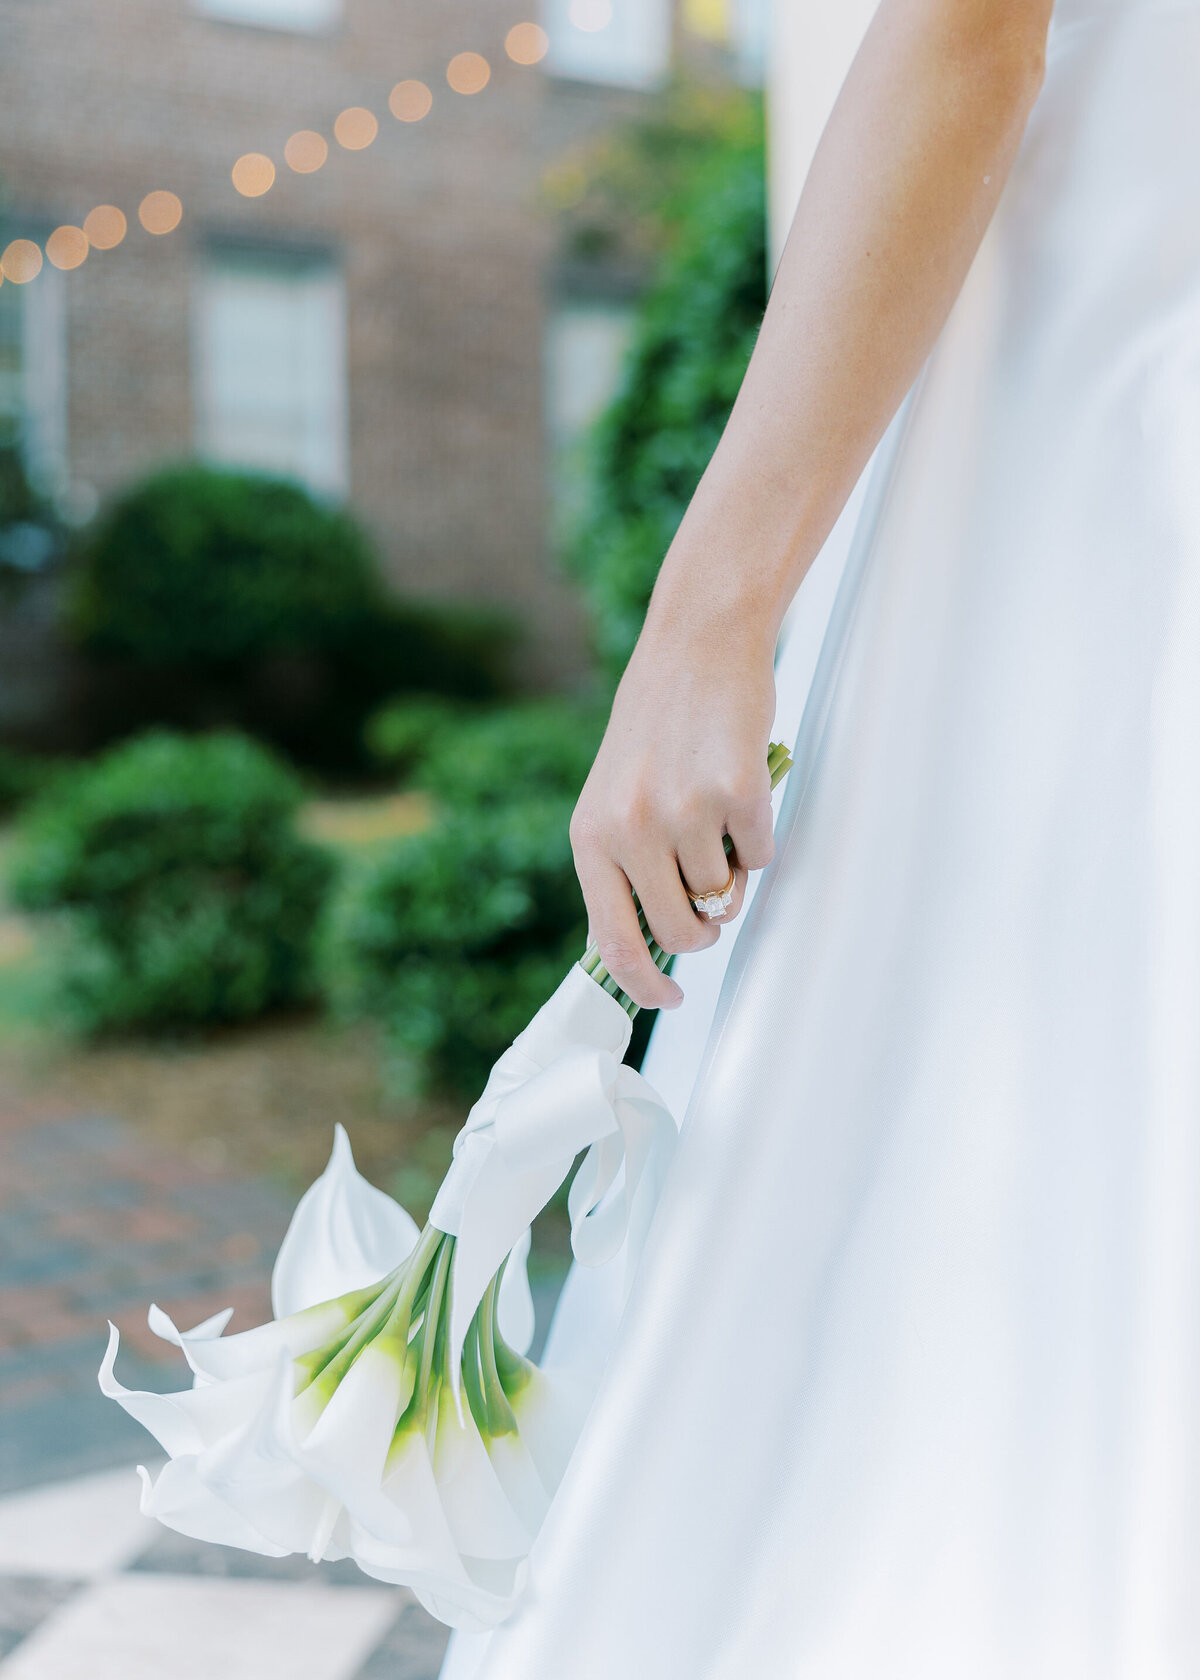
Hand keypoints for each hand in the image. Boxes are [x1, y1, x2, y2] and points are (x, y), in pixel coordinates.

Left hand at [570, 621, 777, 1010]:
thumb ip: (619, 868)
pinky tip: (740, 787)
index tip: (670, 998)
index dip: (645, 983)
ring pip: (724, 894)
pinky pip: (761, 854)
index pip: (613, 941)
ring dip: (732, 869)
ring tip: (717, 813)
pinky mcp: (736, 793)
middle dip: (705, 928)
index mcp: (591, 836)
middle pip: (681, 930)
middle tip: (712, 897)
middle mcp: (630, 829)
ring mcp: (684, 812)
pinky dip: (759, 833)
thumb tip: (630, 947)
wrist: (695, 645)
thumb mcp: (612, 798)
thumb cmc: (658, 725)